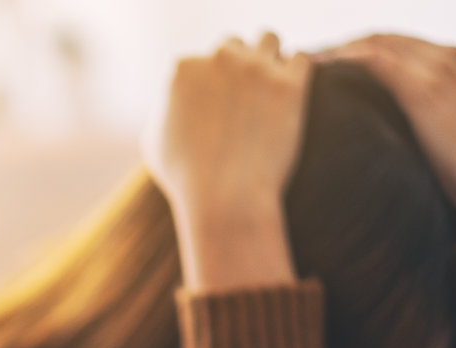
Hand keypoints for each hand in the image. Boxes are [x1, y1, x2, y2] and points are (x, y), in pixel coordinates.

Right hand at [145, 33, 310, 290]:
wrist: (224, 199)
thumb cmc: (185, 180)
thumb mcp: (154, 143)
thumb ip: (164, 110)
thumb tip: (174, 103)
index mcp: (182, 69)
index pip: (197, 60)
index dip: (206, 82)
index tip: (215, 106)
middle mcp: (218, 59)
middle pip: (232, 45)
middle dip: (236, 68)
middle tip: (243, 99)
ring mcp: (255, 68)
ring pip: (268, 39)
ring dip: (268, 60)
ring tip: (269, 89)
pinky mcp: (288, 84)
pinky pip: (300, 57)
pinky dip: (295, 72)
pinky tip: (289, 95)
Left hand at [320, 35, 455, 241]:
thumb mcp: (454, 135)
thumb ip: (428, 118)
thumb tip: (384, 133)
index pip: (401, 44)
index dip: (360, 50)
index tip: (327, 63)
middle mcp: (453, 54)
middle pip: (384, 38)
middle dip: (341, 47)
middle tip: (301, 61)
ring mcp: (441, 65)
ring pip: (374, 43)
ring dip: (333, 52)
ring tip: (297, 65)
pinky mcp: (425, 85)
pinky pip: (372, 60)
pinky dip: (340, 61)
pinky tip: (312, 73)